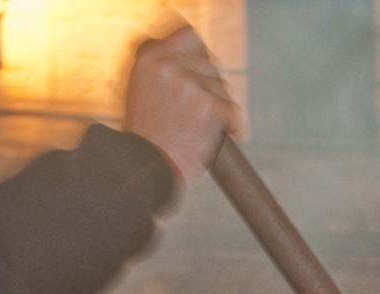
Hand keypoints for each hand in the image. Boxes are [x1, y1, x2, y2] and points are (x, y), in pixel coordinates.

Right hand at [125, 19, 238, 184]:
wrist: (146, 170)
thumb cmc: (145, 141)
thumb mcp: (142, 95)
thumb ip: (163, 74)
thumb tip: (199, 61)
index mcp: (149, 60)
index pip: (188, 36)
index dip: (201, 54)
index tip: (206, 69)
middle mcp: (168, 66)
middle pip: (210, 65)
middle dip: (212, 88)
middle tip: (207, 112)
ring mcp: (189, 84)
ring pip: (223, 88)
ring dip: (222, 108)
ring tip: (211, 128)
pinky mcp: (208, 105)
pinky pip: (234, 110)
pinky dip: (237, 125)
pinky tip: (234, 134)